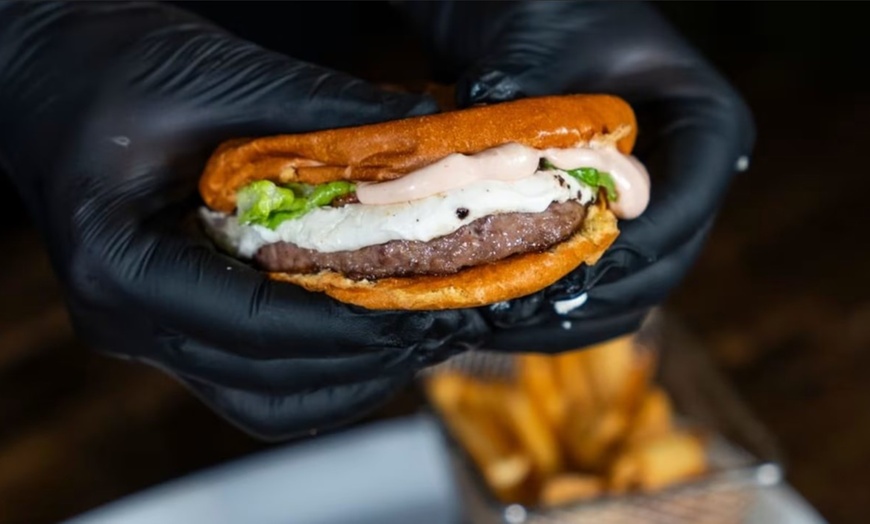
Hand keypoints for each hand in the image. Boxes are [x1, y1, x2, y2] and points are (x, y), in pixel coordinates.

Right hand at [0, 2, 487, 439]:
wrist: (50, 75)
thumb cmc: (110, 64)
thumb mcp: (215, 73)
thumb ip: (320, 110)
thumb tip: (429, 133)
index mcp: (119, 261)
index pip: (255, 326)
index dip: (352, 327)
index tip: (429, 309)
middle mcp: (127, 318)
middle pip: (267, 383)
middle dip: (366, 362)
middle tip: (443, 325)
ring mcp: (147, 332)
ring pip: (265, 400)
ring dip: (350, 378)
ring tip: (418, 337)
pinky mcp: (173, 326)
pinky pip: (256, 378)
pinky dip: (321, 367)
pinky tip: (369, 332)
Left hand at [402, 0, 754, 350]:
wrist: (540, 26)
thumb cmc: (552, 19)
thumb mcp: (537, 42)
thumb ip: (519, 88)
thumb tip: (484, 146)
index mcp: (707, 125)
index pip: (685, 202)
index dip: (629, 251)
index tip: (566, 276)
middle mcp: (692, 179)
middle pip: (664, 265)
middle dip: (592, 296)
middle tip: (520, 312)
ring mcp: (658, 215)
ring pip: (634, 294)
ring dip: (570, 319)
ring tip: (502, 325)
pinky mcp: (619, 237)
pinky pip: (605, 294)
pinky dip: (560, 315)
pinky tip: (506, 318)